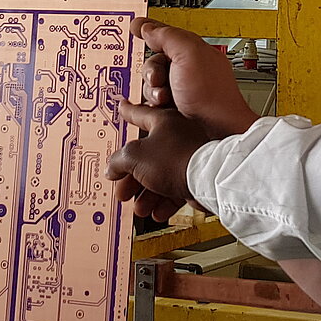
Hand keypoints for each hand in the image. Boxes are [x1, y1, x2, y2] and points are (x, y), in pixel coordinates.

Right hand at [108, 99, 214, 221]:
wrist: (208, 179)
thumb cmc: (176, 159)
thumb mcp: (135, 157)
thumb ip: (118, 161)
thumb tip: (112, 168)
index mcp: (163, 122)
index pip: (140, 114)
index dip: (128, 112)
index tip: (122, 108)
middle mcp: (177, 136)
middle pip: (146, 156)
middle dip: (132, 177)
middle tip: (122, 188)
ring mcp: (188, 156)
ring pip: (161, 176)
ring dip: (147, 196)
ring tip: (139, 207)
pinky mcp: (197, 175)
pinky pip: (176, 188)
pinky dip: (165, 201)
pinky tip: (157, 212)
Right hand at [134, 17, 259, 139]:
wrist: (218, 130)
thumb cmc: (212, 94)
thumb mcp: (188, 54)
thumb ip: (167, 36)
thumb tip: (147, 27)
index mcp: (193, 51)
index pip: (166, 35)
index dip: (150, 31)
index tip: (135, 27)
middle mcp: (187, 69)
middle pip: (153, 62)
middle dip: (151, 71)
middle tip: (159, 79)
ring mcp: (180, 89)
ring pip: (150, 83)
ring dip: (152, 90)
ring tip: (165, 98)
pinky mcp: (173, 108)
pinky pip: (151, 101)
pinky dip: (153, 104)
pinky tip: (162, 107)